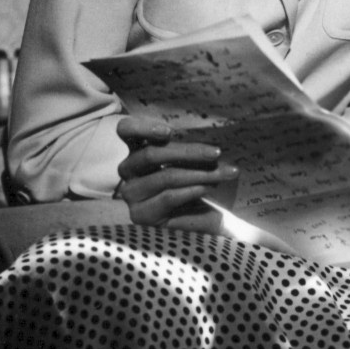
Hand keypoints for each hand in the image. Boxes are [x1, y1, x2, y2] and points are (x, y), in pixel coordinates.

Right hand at [114, 114, 234, 225]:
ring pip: (165, 177)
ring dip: (199, 174)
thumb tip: (209, 146)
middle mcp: (128, 170)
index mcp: (136, 149)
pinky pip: (169, 197)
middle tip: (216, 153)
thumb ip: (190, 150)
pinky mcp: (141, 215)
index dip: (143, 127)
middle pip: (151, 154)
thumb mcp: (191, 163)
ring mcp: (131, 194)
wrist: (199, 221)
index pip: (126, 130)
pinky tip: (208, 188)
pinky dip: (192, 190)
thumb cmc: (194, 183)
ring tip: (223, 174)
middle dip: (189, 152)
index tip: (169, 131)